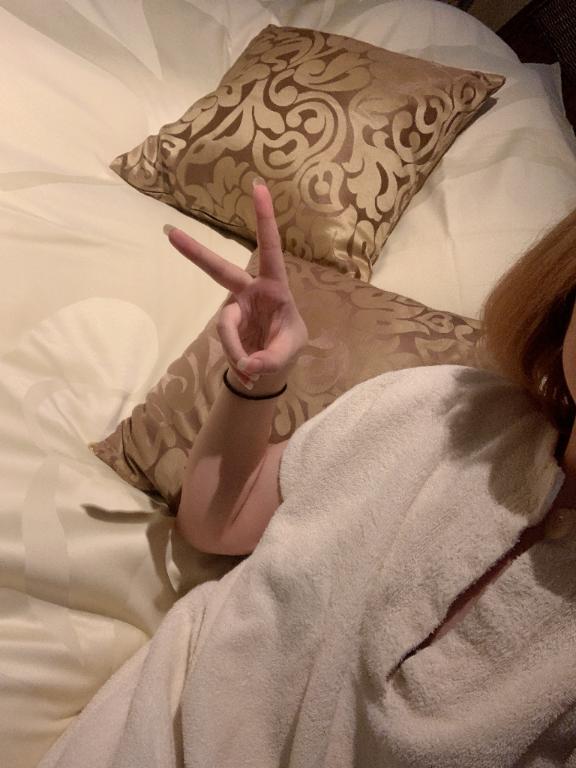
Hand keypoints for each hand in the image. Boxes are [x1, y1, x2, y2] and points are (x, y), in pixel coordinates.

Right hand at [165, 180, 307, 390]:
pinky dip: (237, 363)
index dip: (264, 220)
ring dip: (238, 352)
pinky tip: (248, 376)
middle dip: (195, 253)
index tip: (258, 186)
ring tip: (253, 373)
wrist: (274, 362)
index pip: (270, 249)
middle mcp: (249, 291)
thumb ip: (271, 359)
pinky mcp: (225, 326)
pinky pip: (225, 344)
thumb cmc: (287, 343)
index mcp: (275, 286)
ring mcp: (234, 308)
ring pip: (226, 327)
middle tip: (170, 232)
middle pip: (219, 270)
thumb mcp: (289, 351)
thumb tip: (248, 367)